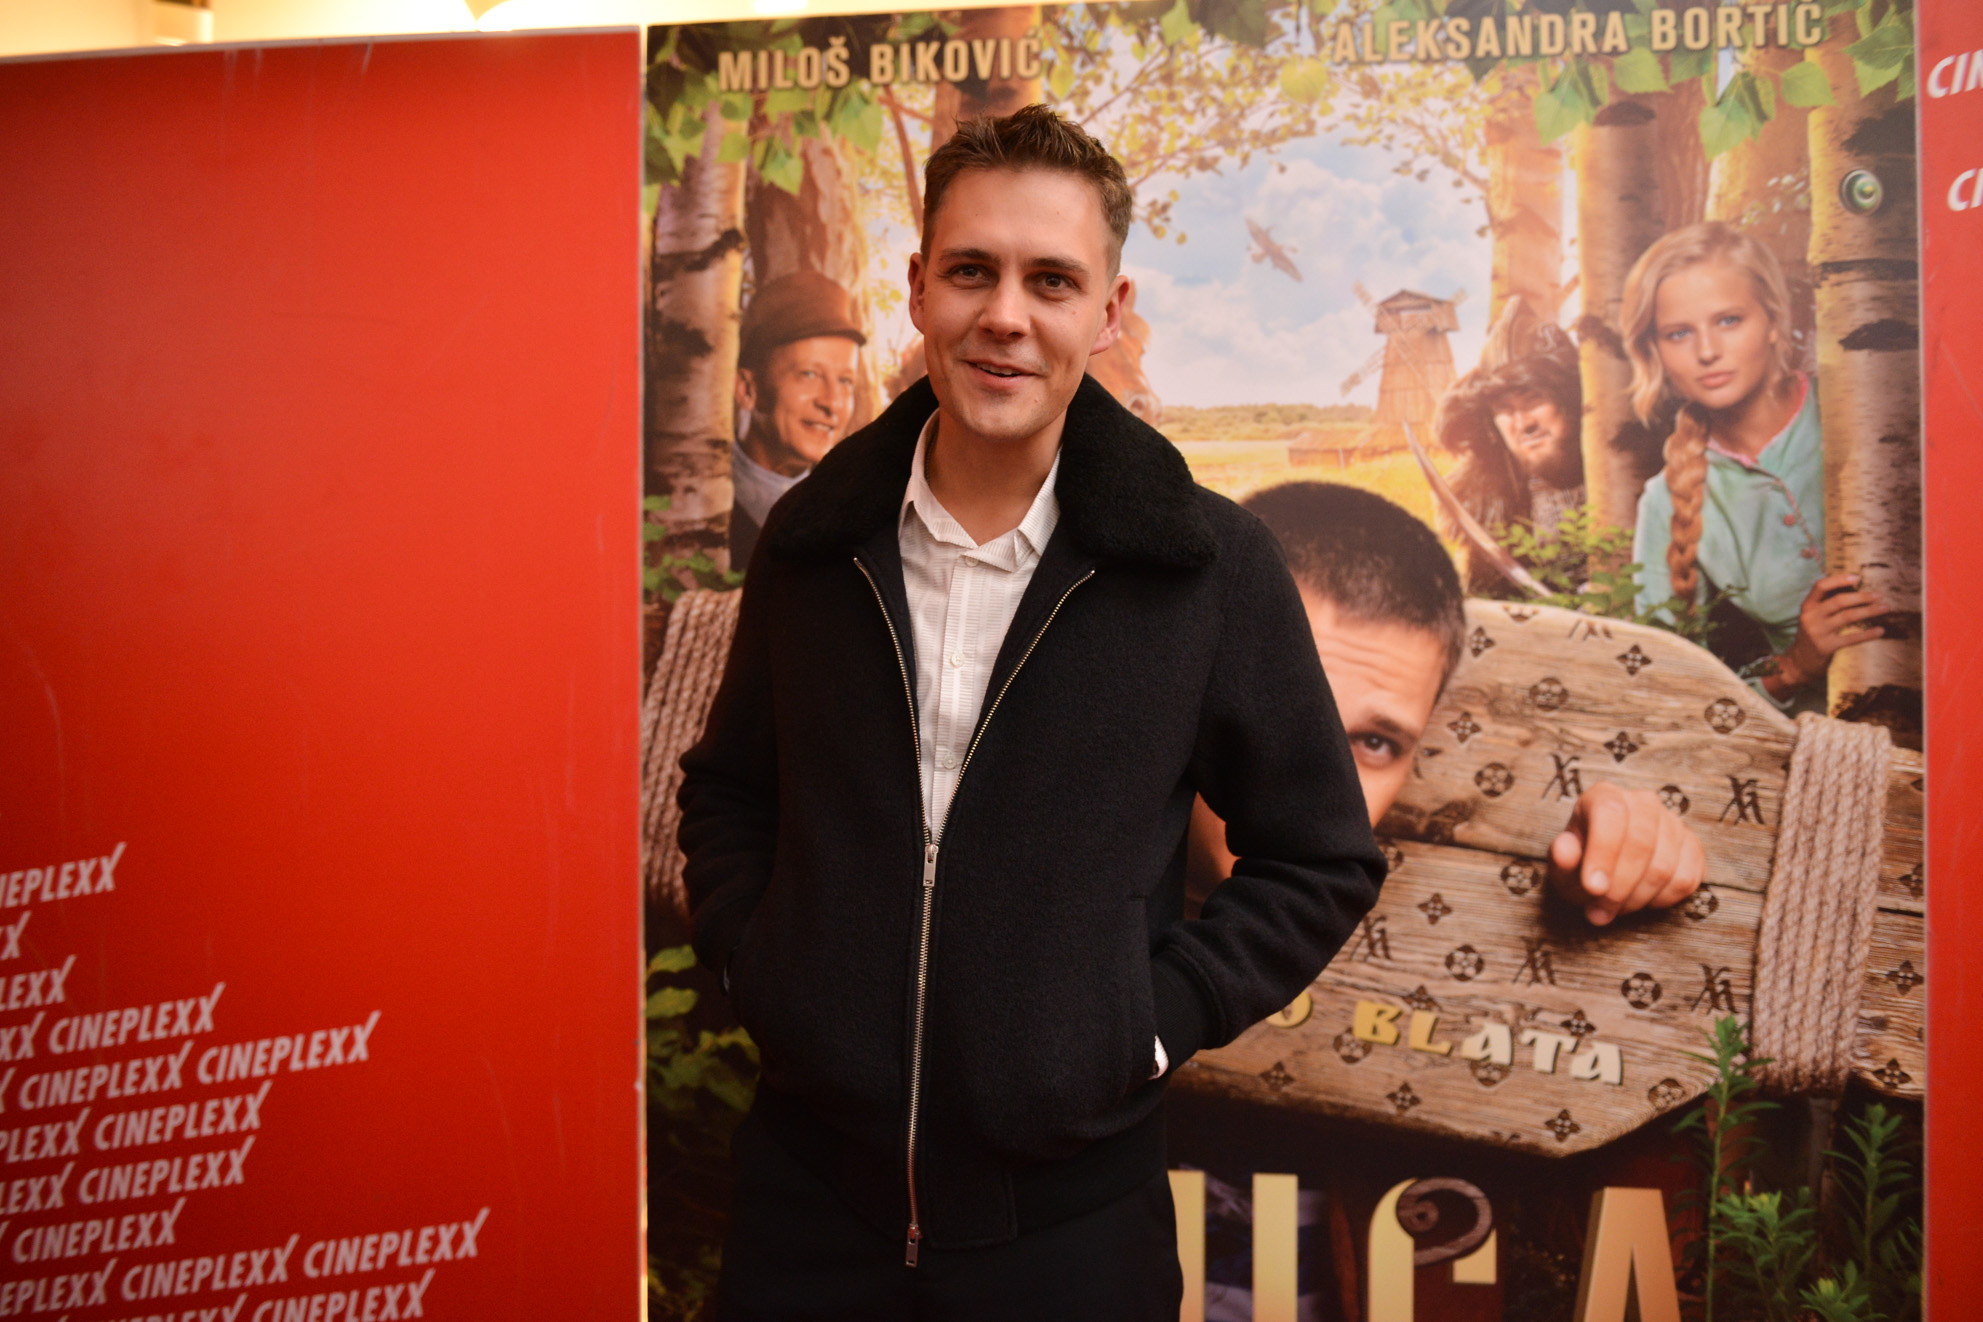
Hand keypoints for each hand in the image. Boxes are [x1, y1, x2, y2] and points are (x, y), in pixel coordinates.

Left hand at [1547, 783, 1703, 925]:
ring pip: (1665, 866)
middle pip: (1641, 843)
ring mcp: (1672, 822)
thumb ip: (1561, 858)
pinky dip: (1663, 900)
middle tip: (1601, 910)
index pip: (1611, 815)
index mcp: (1604, 796)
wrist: (1607, 867)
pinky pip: (1686, 879)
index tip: (1593, 888)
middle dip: (1620, 887)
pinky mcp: (1693, 846)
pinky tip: (1643, 899)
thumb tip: (1563, 850)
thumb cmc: (1582, 863)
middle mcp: (1642, 802)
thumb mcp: (1563, 864)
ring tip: (1617, 907)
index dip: (1603, 853)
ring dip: (1638, 898)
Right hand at [1764, 573, 1885, 696]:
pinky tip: (1880, 630)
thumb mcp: (1812, 616)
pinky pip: (1851, 638)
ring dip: (1869, 611)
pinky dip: (1868, 634)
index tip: (1857, 577)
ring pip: (1847, 617)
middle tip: (1879, 596)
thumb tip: (1853, 587)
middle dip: (1861, 597)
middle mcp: (1811, 617)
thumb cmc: (1812, 633)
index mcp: (1807, 606)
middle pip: (1839, 601)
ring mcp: (1818, 632)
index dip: (1839, 579)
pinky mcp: (1827, 647)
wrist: (1799, 661)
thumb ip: (1826, 602)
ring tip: (1885, 607)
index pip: (1821, 586)